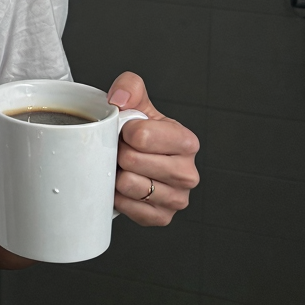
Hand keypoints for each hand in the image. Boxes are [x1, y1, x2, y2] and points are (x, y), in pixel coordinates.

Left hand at [108, 72, 199, 225]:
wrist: (131, 157)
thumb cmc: (136, 130)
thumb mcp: (135, 102)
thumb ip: (130, 87)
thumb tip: (120, 98)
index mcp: (186, 141)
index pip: (142, 135)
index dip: (123, 131)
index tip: (125, 131)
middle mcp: (187, 172)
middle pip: (132, 161)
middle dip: (118, 153)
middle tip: (121, 150)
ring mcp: (177, 198)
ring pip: (129, 185)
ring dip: (117, 175)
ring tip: (122, 167)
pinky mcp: (162, 217)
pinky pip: (128, 208)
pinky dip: (119, 197)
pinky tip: (123, 186)